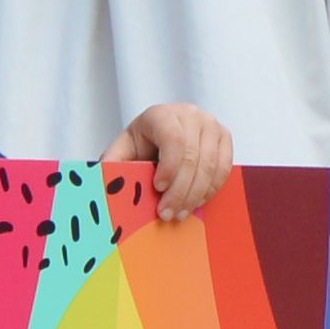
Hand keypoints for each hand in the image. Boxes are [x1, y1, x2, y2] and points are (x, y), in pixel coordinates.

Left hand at [99, 101, 235, 221]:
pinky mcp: (224, 137)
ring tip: (180, 213)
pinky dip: (211, 189)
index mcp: (162, 114)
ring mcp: (211, 125)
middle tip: (167, 214)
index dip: (169, 167)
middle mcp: (190, 114)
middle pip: (193, 157)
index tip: (158, 188)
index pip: (174, 140)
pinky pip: (224, 168)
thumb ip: (113, 165)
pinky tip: (195, 203)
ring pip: (211, 165)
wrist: (162, 134)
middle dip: (180, 190)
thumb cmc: (141, 144)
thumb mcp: (121, 151)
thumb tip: (104, 185)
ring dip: (196, 195)